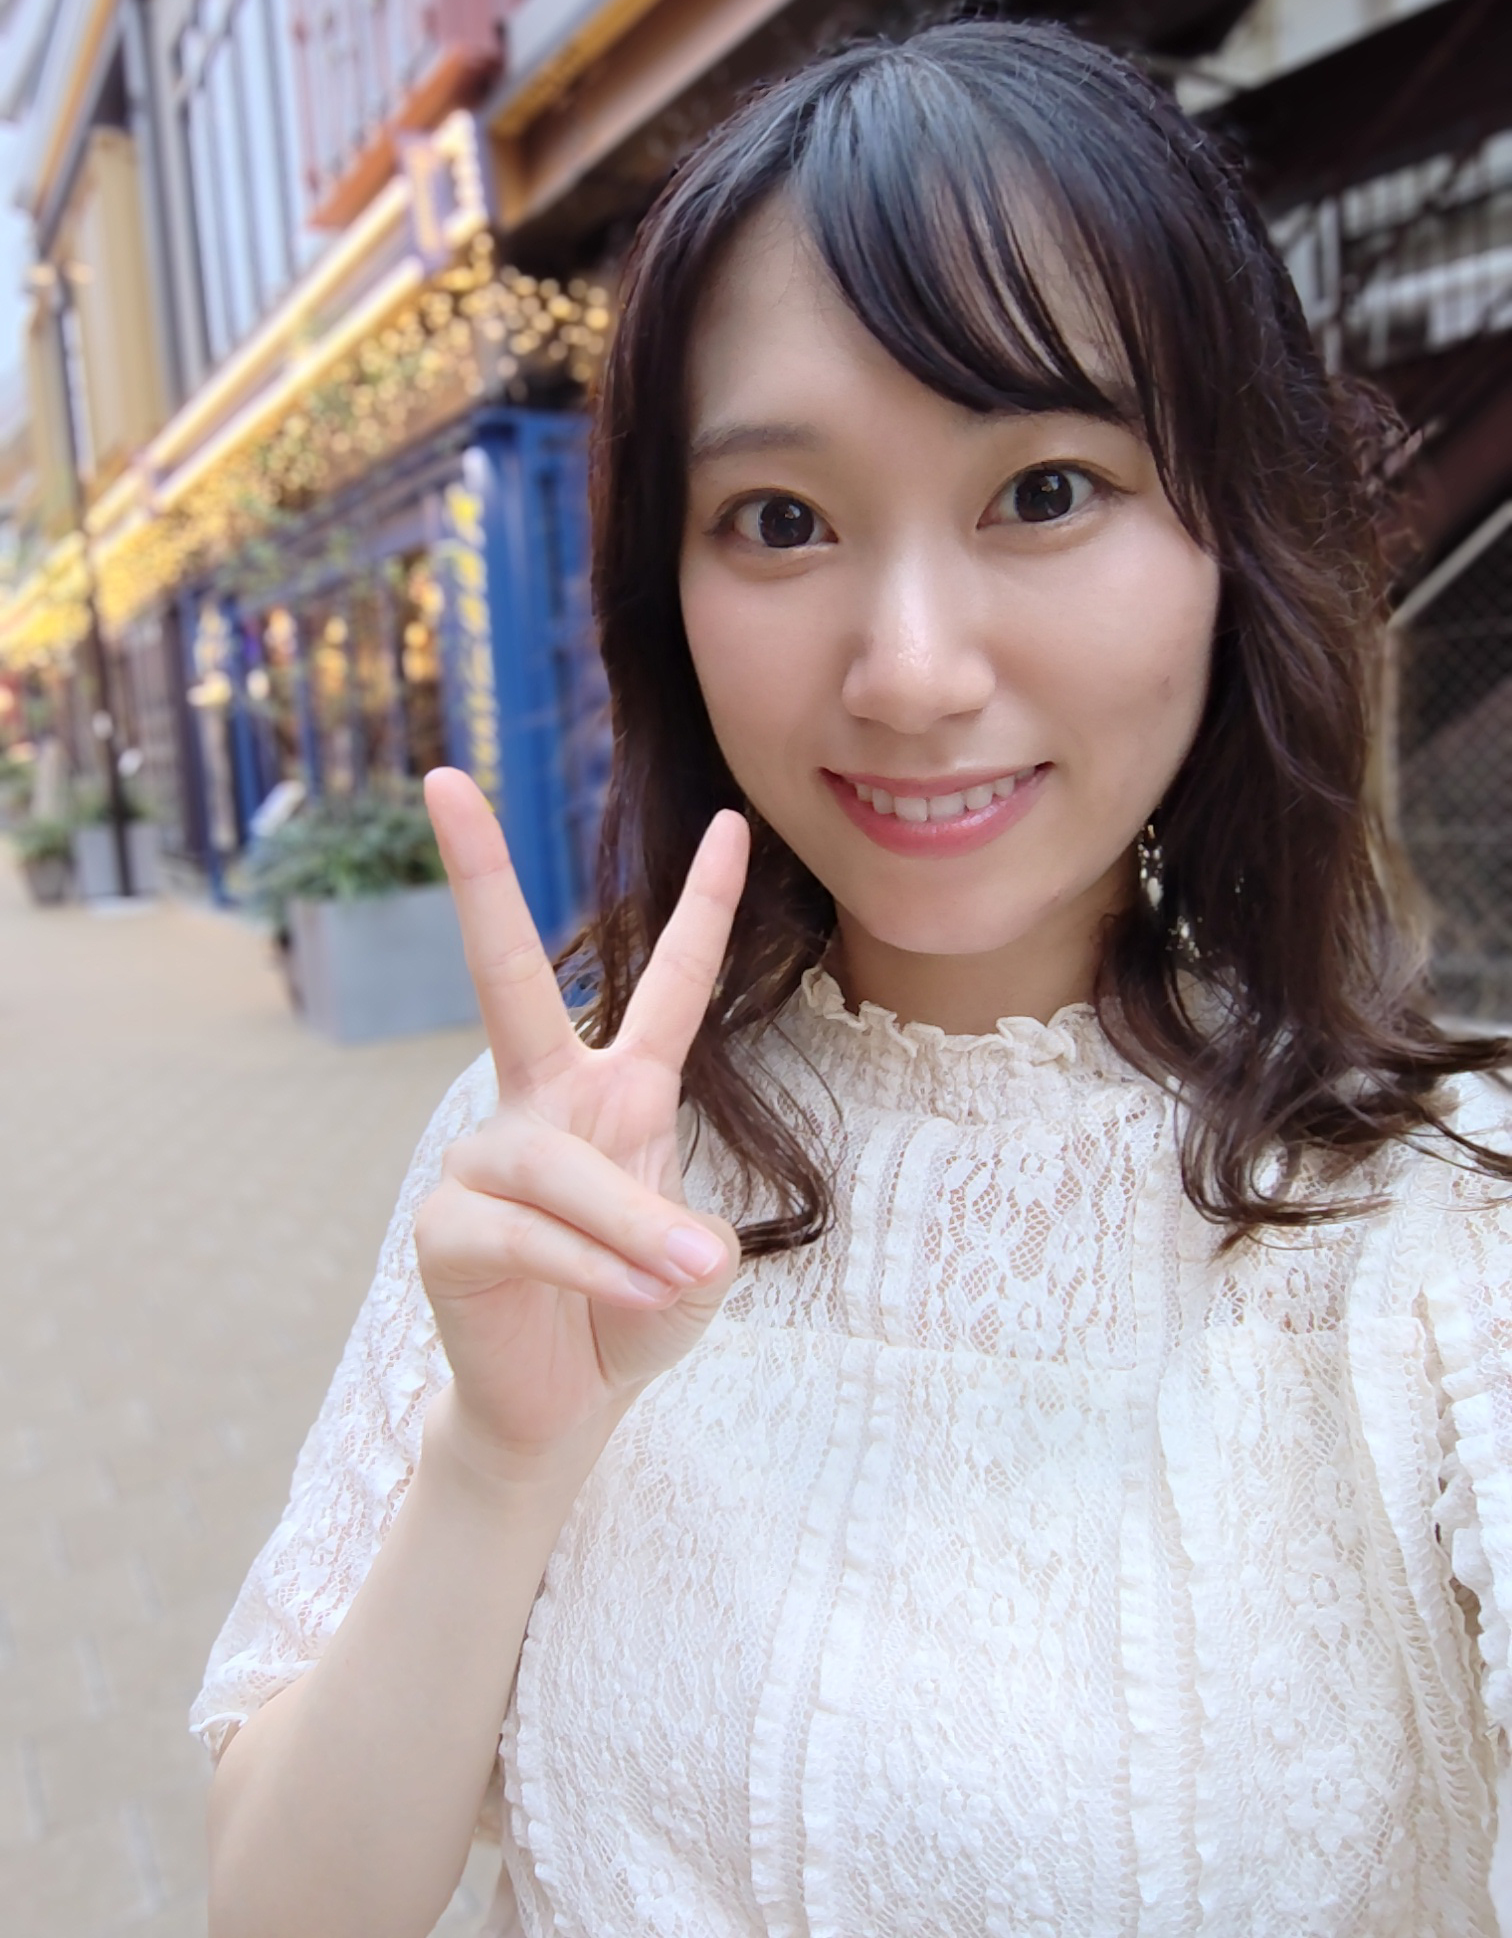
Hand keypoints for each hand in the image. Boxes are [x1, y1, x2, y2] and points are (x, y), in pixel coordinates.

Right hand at [413, 769, 749, 1472]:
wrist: (562, 1406)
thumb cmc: (630, 1315)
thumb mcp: (689, 1275)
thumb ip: (689, 1243)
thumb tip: (679, 1243)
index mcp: (617, 1093)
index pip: (667, 986)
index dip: (703, 905)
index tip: (733, 819)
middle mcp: (542, 1104)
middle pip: (504, 976)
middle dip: (479, 878)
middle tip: (441, 782)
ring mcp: (486, 1159)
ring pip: (563, 1168)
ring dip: (632, 1228)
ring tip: (678, 1281)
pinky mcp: (448, 1227)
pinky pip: (528, 1233)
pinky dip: (591, 1268)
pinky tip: (629, 1298)